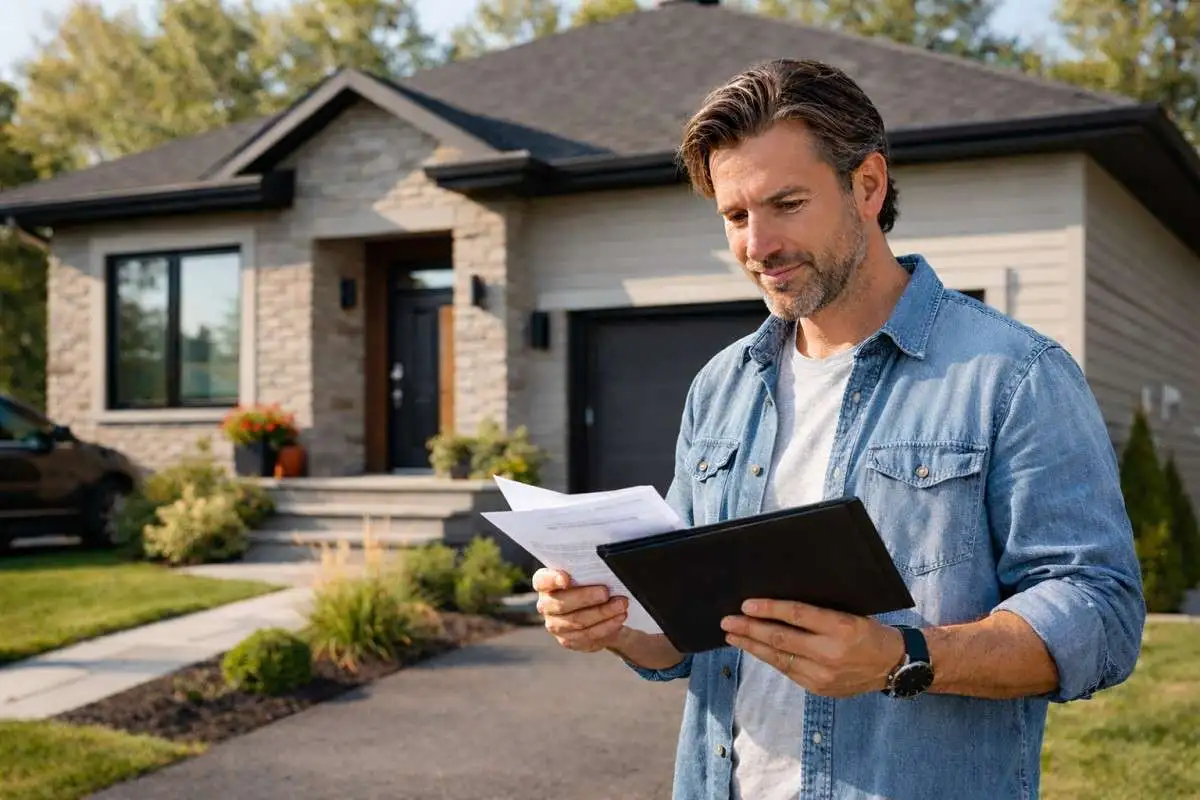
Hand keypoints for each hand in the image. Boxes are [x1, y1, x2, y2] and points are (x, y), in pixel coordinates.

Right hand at [532, 567, 628, 652]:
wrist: (598, 610)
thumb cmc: (590, 585)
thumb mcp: (586, 575)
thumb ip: (587, 572)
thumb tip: (604, 569)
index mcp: (545, 584)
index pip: (542, 580)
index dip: (552, 579)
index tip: (565, 578)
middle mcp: (546, 605)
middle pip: (562, 604)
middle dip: (587, 598)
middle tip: (606, 592)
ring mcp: (555, 625)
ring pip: (578, 621)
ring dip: (602, 613)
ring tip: (621, 605)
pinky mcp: (568, 640)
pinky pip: (588, 636)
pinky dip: (607, 626)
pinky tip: (619, 618)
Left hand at [720, 599, 905, 697]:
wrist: (894, 666)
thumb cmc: (869, 631)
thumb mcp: (850, 612)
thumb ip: (819, 610)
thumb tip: (779, 602)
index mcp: (843, 627)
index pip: (798, 615)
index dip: (770, 609)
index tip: (746, 604)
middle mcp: (831, 653)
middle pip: (781, 639)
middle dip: (750, 629)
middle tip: (727, 621)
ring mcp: (824, 675)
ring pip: (779, 658)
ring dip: (752, 646)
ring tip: (732, 636)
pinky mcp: (819, 689)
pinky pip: (787, 671)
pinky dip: (769, 658)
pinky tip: (756, 649)